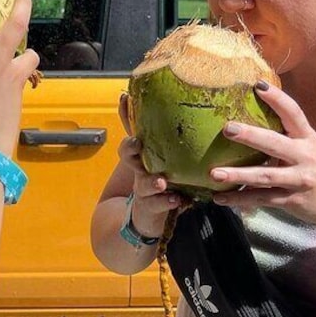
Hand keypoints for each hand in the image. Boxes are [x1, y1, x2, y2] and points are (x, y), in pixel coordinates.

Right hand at [117, 93, 185, 237]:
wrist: (145, 217)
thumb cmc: (161, 181)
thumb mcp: (167, 159)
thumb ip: (175, 140)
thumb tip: (191, 108)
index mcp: (143, 154)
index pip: (132, 130)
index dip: (125, 114)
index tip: (124, 99)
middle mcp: (139, 169)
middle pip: (128, 154)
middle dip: (130, 147)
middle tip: (136, 142)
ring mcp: (142, 188)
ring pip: (142, 183)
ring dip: (151, 181)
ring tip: (161, 181)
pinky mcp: (149, 207)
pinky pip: (156, 204)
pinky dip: (166, 201)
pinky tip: (178, 199)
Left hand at [208, 82, 315, 227]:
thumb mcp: (311, 148)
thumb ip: (288, 136)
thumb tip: (252, 118)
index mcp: (308, 138)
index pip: (293, 113)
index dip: (277, 98)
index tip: (257, 85)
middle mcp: (305, 156)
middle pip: (274, 143)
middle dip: (250, 136)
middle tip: (227, 128)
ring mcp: (299, 180)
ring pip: (265, 176)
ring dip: (238, 175)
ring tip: (214, 173)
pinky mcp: (292, 201)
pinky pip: (262, 199)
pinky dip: (240, 199)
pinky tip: (219, 198)